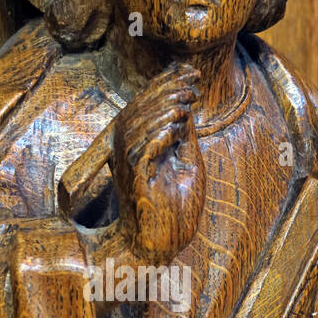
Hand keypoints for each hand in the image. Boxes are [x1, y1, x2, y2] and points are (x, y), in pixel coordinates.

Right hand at [113, 62, 205, 262]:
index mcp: (138, 146)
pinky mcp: (133, 183)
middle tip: (191, 84)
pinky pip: (138, 152)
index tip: (190, 72)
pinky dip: (157, 136)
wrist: (163, 246)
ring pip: (134, 127)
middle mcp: (126, 153)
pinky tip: (176, 127)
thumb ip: (184, 137)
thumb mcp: (187, 164)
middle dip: (165, 92)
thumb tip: (186, 107)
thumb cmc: (174, 211)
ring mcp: (127, 168)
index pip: (146, 107)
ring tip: (185, 103)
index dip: (165, 85)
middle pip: (137, 110)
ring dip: (161, 111)